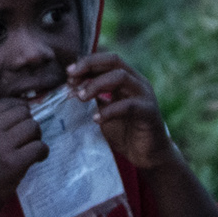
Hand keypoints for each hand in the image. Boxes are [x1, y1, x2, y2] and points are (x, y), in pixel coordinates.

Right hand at [0, 95, 47, 216]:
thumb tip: (20, 112)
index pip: (6, 102)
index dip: (19, 111)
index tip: (23, 123)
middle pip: (22, 112)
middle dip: (29, 124)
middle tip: (29, 139)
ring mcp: (0, 146)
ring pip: (33, 127)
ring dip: (37, 138)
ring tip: (32, 150)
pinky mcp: (13, 163)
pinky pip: (38, 147)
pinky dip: (43, 152)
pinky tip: (39, 158)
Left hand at [70, 51, 180, 171]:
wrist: (147, 156)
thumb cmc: (125, 132)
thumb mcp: (105, 110)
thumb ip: (94, 98)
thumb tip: (72, 87)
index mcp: (127, 78)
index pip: (106, 60)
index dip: (87, 63)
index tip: (68, 73)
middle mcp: (137, 81)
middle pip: (114, 61)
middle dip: (90, 65)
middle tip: (71, 79)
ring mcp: (145, 95)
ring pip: (121, 77)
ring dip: (97, 85)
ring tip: (81, 97)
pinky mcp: (149, 111)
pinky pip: (128, 105)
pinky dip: (109, 111)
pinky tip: (96, 119)